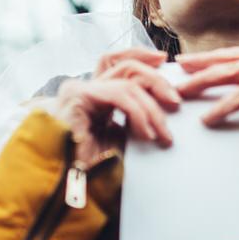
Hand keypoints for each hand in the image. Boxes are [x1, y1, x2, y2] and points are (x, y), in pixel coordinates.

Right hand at [47, 47, 180, 162]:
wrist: (61, 183)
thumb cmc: (88, 166)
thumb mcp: (119, 137)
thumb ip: (133, 118)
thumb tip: (163, 107)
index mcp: (94, 94)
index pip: (117, 62)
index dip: (141, 56)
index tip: (163, 60)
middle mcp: (85, 87)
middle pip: (126, 66)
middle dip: (156, 81)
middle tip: (176, 102)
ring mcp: (80, 89)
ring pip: (127, 81)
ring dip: (151, 107)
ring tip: (163, 133)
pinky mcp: (79, 97)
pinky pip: (120, 96)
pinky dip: (138, 113)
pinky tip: (147, 134)